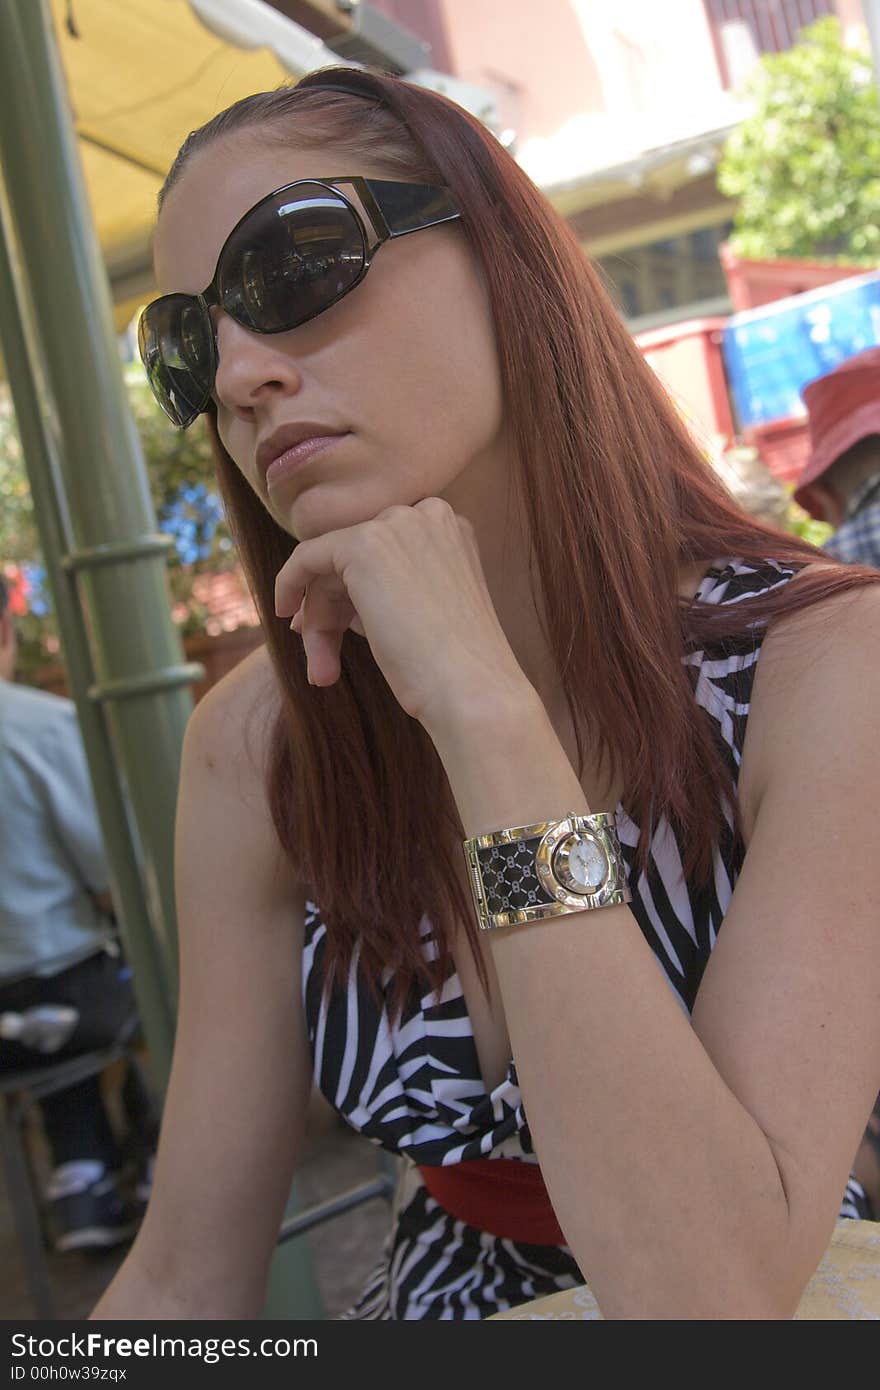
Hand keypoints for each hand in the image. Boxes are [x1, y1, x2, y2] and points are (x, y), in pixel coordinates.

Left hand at [273, 498, 531, 732]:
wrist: (471, 689)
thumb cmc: (455, 668)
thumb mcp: (425, 614)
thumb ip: (388, 592)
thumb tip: (330, 600)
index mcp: (452, 531)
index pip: (386, 554)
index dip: (356, 594)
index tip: (339, 631)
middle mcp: (429, 515)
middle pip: (357, 557)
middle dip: (333, 607)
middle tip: (323, 658)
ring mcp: (398, 526)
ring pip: (332, 564)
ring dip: (321, 619)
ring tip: (322, 671)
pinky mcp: (364, 544)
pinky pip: (307, 557)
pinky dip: (290, 584)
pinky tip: (285, 614)